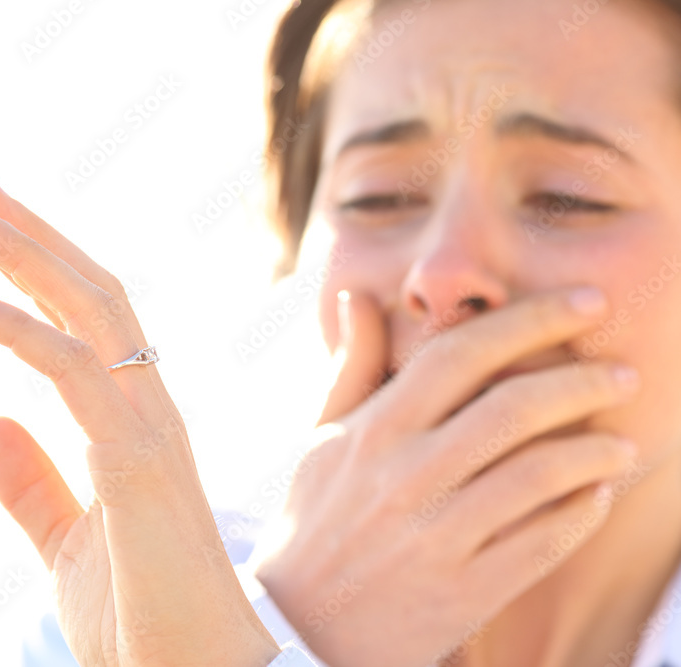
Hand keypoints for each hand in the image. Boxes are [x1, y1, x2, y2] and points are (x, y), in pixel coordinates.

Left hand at [0, 176, 280, 666]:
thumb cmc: (142, 620)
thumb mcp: (67, 544)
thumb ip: (32, 486)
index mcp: (138, 427)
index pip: (98, 324)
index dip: (48, 270)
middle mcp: (154, 414)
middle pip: (99, 297)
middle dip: (37, 239)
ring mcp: (153, 435)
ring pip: (96, 316)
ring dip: (29, 258)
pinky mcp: (141, 467)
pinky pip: (78, 376)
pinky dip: (21, 331)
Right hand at [253, 288, 640, 665]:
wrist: (299, 625)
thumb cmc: (316, 521)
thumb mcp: (322, 439)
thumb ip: (352, 367)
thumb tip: (358, 298)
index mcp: (373, 431)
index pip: (459, 354)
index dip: (528, 320)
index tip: (584, 301)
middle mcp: (405, 477)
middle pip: (513, 409)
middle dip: (583, 382)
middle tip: (624, 374)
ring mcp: (435, 537)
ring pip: (539, 476)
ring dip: (596, 451)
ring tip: (623, 442)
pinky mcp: (462, 593)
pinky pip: (542, 543)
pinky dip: (581, 513)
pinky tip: (596, 496)